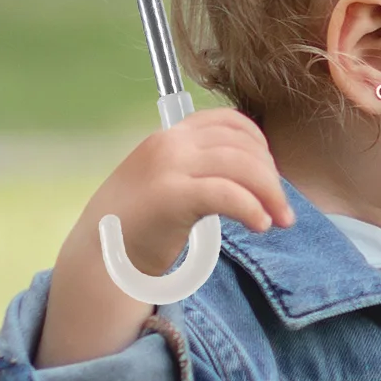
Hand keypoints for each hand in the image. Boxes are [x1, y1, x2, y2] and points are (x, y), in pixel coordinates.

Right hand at [83, 109, 295, 274]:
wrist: (96, 259)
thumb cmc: (135, 227)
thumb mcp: (165, 181)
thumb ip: (197, 167)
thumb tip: (249, 173)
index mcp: (171, 136)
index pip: (229, 121)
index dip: (260, 145)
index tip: (270, 176)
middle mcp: (170, 143)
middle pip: (242, 144)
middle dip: (272, 176)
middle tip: (284, 211)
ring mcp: (169, 168)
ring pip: (241, 165)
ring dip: (270, 193)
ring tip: (278, 221)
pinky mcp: (171, 197)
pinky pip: (227, 194)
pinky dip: (252, 208)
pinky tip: (260, 224)